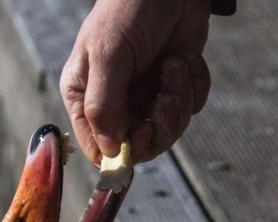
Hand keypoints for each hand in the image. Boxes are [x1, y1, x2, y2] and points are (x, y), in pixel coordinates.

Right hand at [60, 0, 210, 163]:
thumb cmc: (127, 11)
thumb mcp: (109, 55)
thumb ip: (104, 106)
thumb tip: (109, 152)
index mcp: (84, 97)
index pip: (98, 147)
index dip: (122, 152)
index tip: (142, 133)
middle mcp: (113, 102)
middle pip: (139, 146)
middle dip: (159, 124)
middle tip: (167, 99)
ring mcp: (145, 96)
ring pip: (167, 129)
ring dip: (179, 100)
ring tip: (175, 66)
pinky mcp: (174, 87)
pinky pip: (190, 108)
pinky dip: (193, 85)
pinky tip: (183, 59)